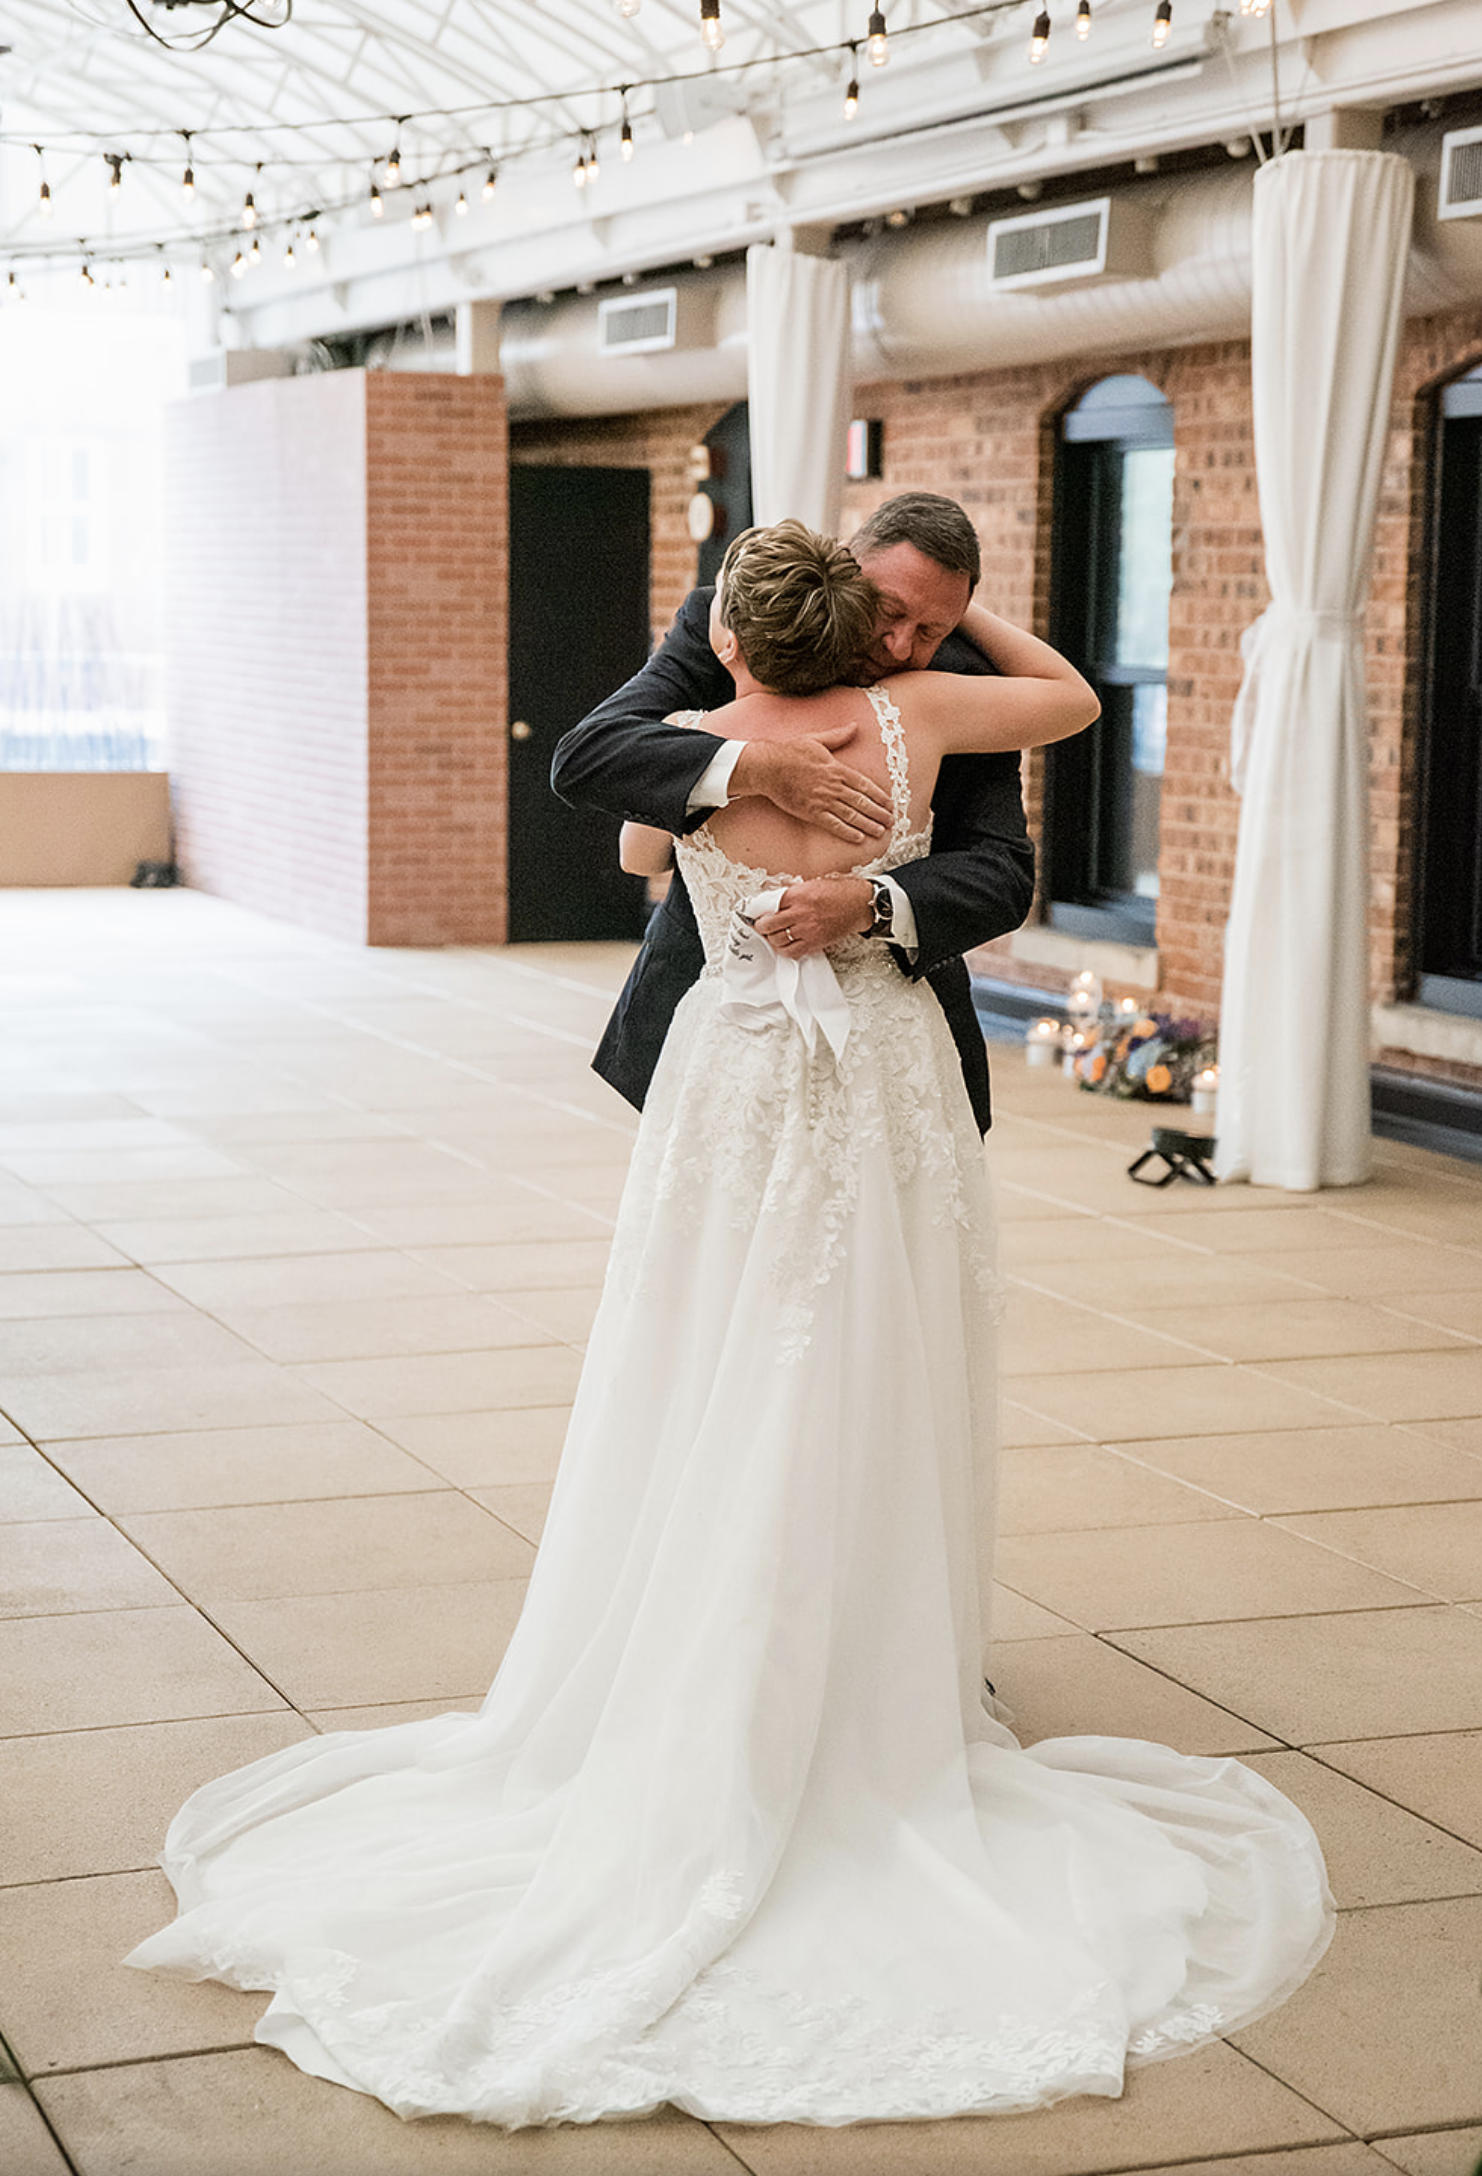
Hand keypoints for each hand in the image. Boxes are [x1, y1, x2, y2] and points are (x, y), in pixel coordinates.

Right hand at [729, 727, 892, 844]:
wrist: (767, 767)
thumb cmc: (790, 751)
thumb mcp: (816, 739)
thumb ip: (838, 736)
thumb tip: (855, 726)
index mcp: (836, 769)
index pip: (864, 785)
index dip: (879, 796)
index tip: (890, 803)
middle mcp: (832, 786)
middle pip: (861, 802)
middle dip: (878, 813)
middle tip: (891, 821)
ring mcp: (822, 800)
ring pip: (850, 815)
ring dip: (868, 824)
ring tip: (880, 831)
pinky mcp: (810, 812)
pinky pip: (832, 824)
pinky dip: (847, 832)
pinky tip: (858, 838)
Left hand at [753, 877, 872, 957]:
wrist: (860, 904)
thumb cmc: (841, 892)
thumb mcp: (813, 883)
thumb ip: (793, 893)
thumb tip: (775, 900)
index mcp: (799, 895)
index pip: (769, 905)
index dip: (761, 911)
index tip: (758, 913)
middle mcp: (801, 913)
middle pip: (769, 924)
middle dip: (762, 926)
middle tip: (761, 925)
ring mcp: (808, 930)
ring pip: (777, 939)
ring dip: (772, 938)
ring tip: (773, 934)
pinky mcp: (815, 942)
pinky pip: (792, 951)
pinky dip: (784, 949)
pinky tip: (785, 944)